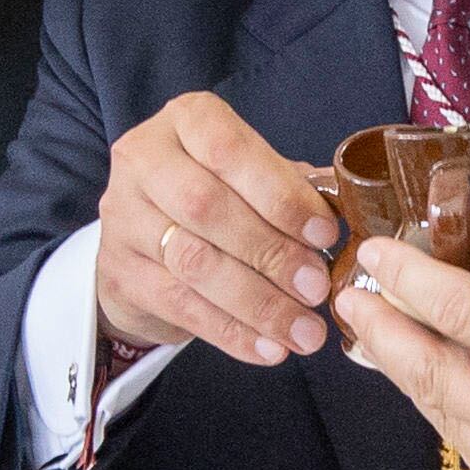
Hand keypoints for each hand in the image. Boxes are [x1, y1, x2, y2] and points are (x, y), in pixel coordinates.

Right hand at [92, 89, 336, 366]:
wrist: (144, 242)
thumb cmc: (217, 196)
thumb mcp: (251, 177)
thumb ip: (293, 187)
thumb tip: (350, 210)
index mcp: (186, 121)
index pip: (230, 150)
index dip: (280, 194)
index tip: (326, 233)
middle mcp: (143, 160)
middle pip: (207, 207)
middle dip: (270, 252)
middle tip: (317, 288)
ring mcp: (123, 217)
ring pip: (193, 263)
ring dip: (257, 302)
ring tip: (304, 330)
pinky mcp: (119, 272)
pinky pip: (180, 306)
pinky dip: (231, 332)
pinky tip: (269, 349)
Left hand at [338, 202, 469, 469]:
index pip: (464, 313)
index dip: (409, 281)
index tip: (377, 258)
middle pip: (434, 374)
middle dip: (382, 334)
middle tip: (351, 299)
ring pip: (447, 421)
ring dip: (409, 377)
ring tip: (383, 339)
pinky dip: (452, 418)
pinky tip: (441, 387)